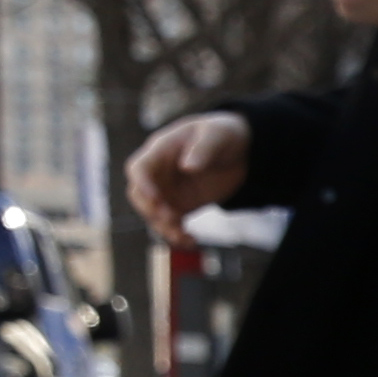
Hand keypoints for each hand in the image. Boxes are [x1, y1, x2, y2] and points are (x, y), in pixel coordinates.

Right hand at [126, 112, 248, 232]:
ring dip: (164, 228)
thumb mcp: (217, 135)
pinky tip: (190, 241)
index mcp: (161, 151)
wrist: (238, 151)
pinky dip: (177, 235)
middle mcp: (159, 173)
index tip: (156, 198)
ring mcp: (168, 191)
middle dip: (150, 209)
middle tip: (172, 219)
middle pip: (139, 194)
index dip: (142, 184)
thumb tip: (188, 166)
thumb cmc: (222, 135)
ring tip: (183, 237)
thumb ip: (202, 149)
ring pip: (153, 214)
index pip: (139, 168)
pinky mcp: (181, 206)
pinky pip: (172, 224)